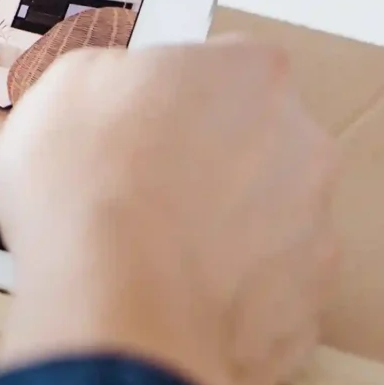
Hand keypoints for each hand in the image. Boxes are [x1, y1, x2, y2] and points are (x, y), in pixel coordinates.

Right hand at [0, 37, 338, 384]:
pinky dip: (228, 303)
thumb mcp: (69, 85)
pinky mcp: (306, 315)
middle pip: (263, 145)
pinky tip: (174, 308)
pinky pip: (266, 299)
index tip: (141, 126)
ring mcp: (315, 235)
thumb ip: (120, 78)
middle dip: (215, 166)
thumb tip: (124, 96)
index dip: (180, 100)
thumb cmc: (87, 185)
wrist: (112, 309)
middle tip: (146, 195)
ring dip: (226, 236)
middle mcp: (304, 146)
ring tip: (153, 262)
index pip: (228, 69)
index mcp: (251, 74)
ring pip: (272, 226)